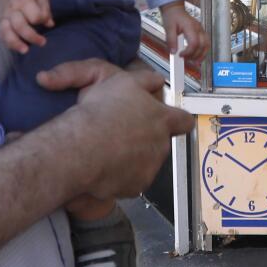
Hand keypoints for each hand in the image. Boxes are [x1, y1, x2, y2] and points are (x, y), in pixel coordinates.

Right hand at [0, 0, 53, 53]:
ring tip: (26, 50)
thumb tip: (50, 24)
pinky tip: (19, 48)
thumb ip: (45, 9)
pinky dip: (9, 44)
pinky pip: (2, 36)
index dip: (41, 19)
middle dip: (31, 36)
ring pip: (6, 32)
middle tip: (43, 42)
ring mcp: (3, 17)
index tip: (44, 20)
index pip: (34, 15)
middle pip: (19, 26)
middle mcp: (12, 9)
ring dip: (16, 43)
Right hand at [38, 62, 191, 201]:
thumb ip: (145, 81)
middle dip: (145, 139)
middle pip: (161, 143)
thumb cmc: (100, 114)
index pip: (184, 121)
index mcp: (161, 119)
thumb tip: (155, 80)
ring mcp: (150, 168)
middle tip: (122, 133)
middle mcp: (161, 145)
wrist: (82, 147)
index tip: (170, 121)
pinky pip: (130, 180)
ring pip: (145, 162)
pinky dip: (120, 176)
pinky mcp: (135, 186)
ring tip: (108, 149)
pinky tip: (103, 165)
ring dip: (132, 157)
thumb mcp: (124, 82)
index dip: (178, 120)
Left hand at [162, 2, 206, 59]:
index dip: (188, 52)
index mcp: (190, 27)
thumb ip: (171, 40)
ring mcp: (201, 30)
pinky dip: (203, 51)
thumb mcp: (168, 28)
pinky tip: (197, 56)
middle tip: (186, 60)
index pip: (194, 43)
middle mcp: (198, 28)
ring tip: (195, 62)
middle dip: (195, 56)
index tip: (181, 55)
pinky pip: (206, 43)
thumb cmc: (172, 16)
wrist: (175, 9)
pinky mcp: (201, 32)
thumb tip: (174, 52)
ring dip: (202, 55)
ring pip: (207, 45)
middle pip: (203, 45)